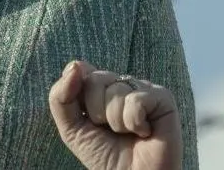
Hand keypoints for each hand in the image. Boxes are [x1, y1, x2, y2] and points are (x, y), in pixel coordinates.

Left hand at [47, 60, 182, 169]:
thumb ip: (61, 99)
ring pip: (116, 91)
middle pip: (95, 79)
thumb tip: (74, 65)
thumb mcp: (72, 130)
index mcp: (100, 89)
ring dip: (116, 122)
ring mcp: (143, 88)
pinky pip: (136, 100)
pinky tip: (144, 132)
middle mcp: (122, 84)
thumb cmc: (105, 157)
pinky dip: (135, 123)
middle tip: (109, 131)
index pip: (81, 71)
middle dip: (96, 112)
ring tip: (128, 134)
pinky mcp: (162, 97)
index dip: (77, 93)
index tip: (85, 118)